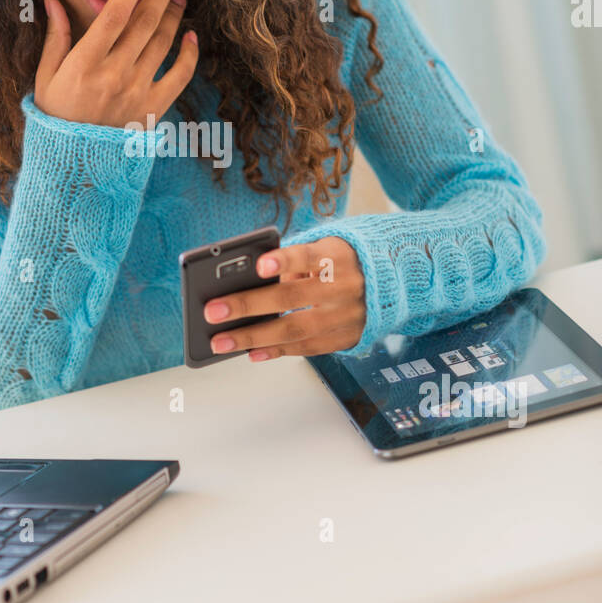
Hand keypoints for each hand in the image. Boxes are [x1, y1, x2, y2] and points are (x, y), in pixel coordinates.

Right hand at [34, 0, 197, 127]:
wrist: (75, 164)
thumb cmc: (56, 114)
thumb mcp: (46, 76)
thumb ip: (55, 36)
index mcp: (85, 63)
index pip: (114, 15)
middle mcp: (114, 74)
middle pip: (145, 22)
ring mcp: (136, 92)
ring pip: (163, 42)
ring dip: (174, 14)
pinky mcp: (153, 109)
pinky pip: (179, 76)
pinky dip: (188, 53)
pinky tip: (189, 35)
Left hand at [203, 235, 366, 359]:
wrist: (390, 282)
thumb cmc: (339, 262)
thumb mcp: (322, 250)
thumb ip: (290, 264)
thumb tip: (246, 284)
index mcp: (336, 256)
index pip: (308, 256)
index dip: (284, 261)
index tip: (259, 265)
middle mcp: (345, 286)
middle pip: (292, 297)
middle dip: (248, 305)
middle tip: (212, 311)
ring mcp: (347, 315)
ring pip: (296, 329)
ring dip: (255, 338)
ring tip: (221, 342)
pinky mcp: (347, 337)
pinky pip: (308, 348)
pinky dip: (278, 351)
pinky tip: (252, 352)